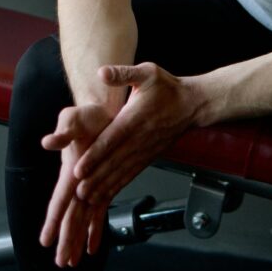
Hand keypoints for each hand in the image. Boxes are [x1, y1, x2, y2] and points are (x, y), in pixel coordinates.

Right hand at [39, 103, 114, 266]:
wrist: (100, 112)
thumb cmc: (85, 115)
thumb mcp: (73, 118)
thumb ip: (62, 132)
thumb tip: (48, 142)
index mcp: (70, 171)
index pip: (59, 201)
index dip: (53, 221)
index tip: (45, 240)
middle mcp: (77, 183)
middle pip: (70, 217)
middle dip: (65, 240)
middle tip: (61, 262)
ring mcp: (88, 185)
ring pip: (82, 219)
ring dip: (76, 240)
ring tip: (72, 262)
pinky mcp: (101, 184)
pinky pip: (98, 211)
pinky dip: (94, 230)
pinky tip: (92, 247)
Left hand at [72, 63, 202, 205]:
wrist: (193, 103)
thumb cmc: (168, 87)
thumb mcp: (147, 72)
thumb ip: (123, 73)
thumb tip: (102, 72)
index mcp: (135, 118)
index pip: (111, 140)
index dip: (95, 155)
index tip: (79, 168)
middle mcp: (140, 137)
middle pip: (114, 161)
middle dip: (95, 177)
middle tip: (78, 191)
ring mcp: (146, 149)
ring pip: (122, 171)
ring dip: (105, 185)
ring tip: (88, 198)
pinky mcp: (150, 156)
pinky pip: (132, 172)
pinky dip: (119, 184)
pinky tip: (107, 193)